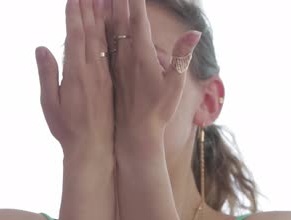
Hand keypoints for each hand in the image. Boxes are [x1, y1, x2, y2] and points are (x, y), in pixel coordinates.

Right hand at [35, 0, 113, 157]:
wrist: (95, 149)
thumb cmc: (67, 130)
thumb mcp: (50, 104)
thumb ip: (47, 74)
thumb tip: (41, 48)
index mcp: (76, 74)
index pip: (76, 36)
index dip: (74, 15)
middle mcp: (93, 71)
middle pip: (91, 32)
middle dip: (88, 8)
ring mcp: (103, 76)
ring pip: (102, 40)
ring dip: (100, 17)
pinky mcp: (110, 82)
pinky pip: (108, 52)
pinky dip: (107, 35)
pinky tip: (108, 24)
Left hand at [110, 0, 201, 138]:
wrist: (133, 134)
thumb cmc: (158, 112)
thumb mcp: (175, 85)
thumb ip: (182, 57)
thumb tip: (195, 33)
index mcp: (140, 56)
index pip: (137, 20)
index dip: (134, 1)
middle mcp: (125, 57)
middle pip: (119, 20)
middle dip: (117, 0)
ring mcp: (115, 64)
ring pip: (108, 30)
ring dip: (104, 10)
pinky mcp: (110, 72)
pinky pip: (103, 44)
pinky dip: (100, 29)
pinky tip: (95, 20)